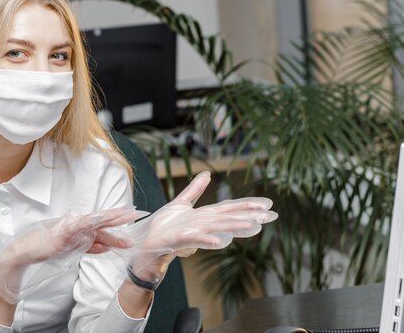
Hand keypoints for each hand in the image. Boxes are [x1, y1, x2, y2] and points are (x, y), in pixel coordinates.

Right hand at [0, 206, 146, 302]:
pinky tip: (100, 221)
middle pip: (103, 220)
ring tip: (124, 215)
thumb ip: (91, 246)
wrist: (26, 251)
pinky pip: (79, 227)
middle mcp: (77, 224)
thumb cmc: (47, 247)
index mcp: (81, 228)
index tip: (133, 215)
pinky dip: (90, 223)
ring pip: (94, 222)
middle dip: (120, 216)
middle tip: (137, 213)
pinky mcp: (62, 232)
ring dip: (110, 219)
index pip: (103, 224)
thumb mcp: (73, 248)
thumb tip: (108, 247)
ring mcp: (70, 227)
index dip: (119, 219)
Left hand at [120, 171, 277, 284]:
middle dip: (250, 217)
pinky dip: (207, 240)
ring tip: (253, 226)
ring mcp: (193, 233)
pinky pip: (195, 240)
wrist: (147, 243)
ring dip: (234, 227)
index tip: (267, 205)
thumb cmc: (164, 226)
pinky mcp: (180, 240)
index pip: (230, 208)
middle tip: (271, 217)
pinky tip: (220, 242)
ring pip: (217, 229)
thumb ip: (195, 189)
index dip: (248, 206)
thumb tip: (208, 174)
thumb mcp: (180, 203)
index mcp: (204, 215)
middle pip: (229, 218)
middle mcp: (202, 224)